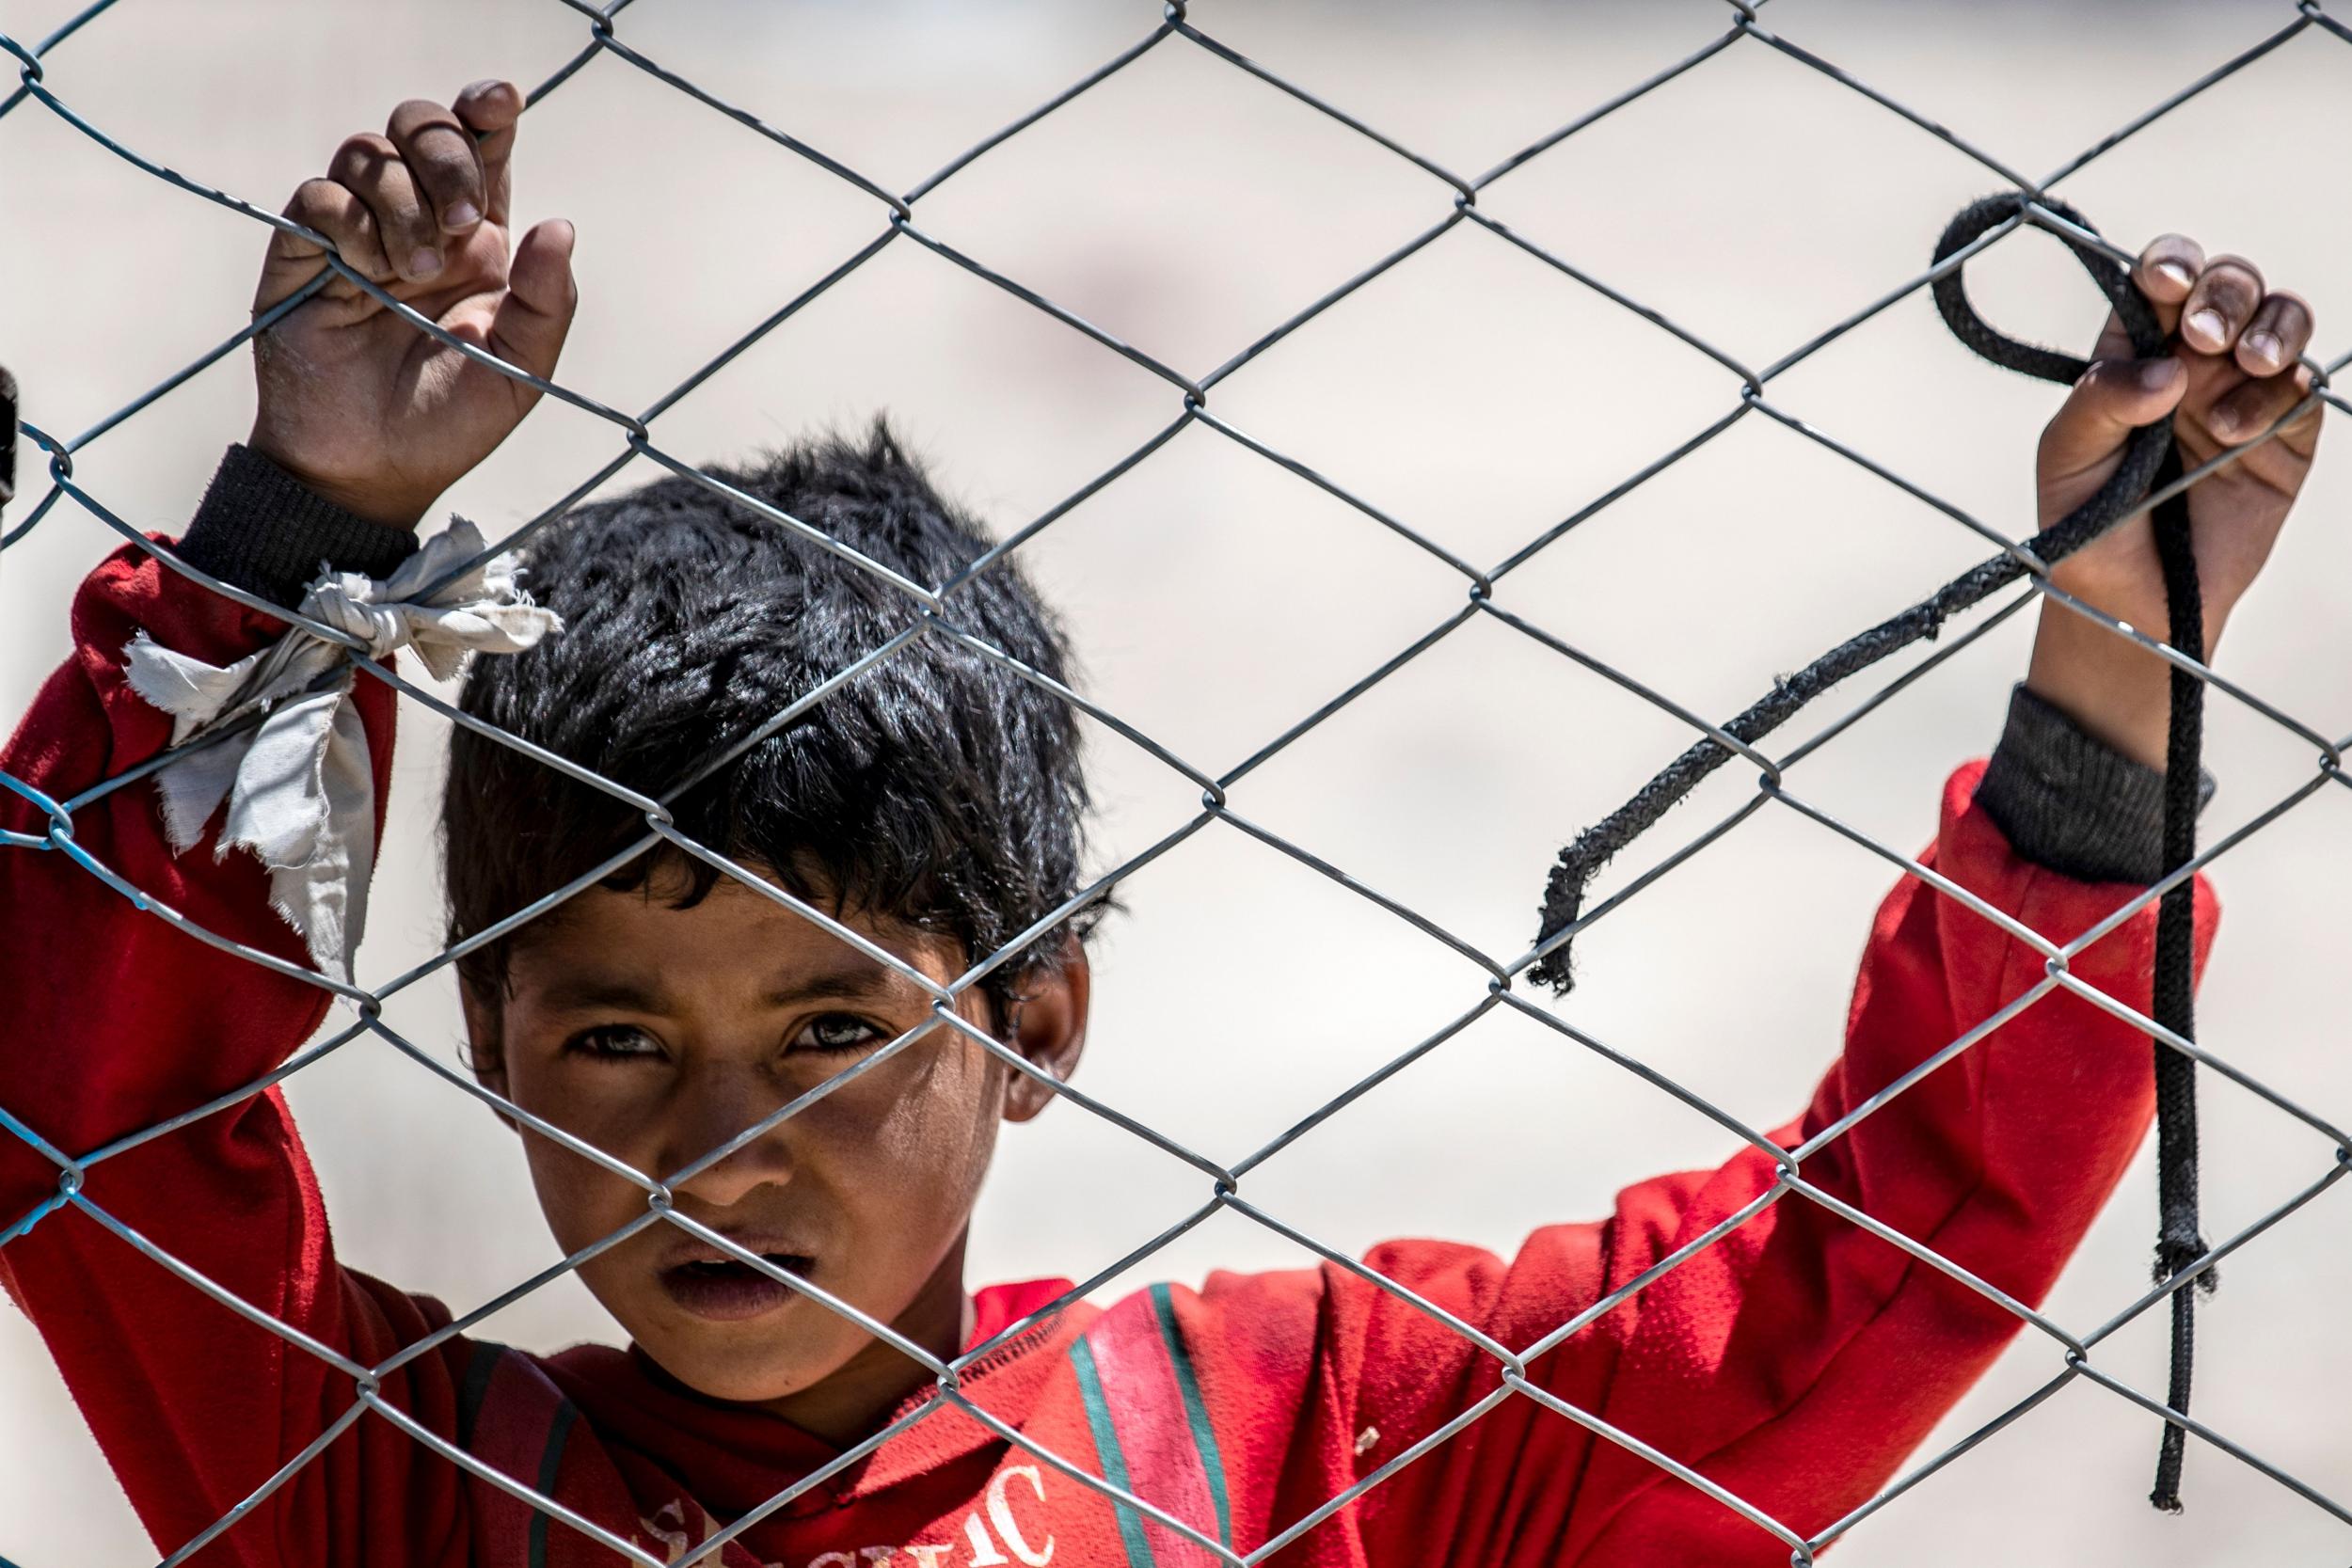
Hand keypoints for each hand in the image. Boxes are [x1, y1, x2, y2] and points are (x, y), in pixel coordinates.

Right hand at [247, 80, 577, 530]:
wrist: (370, 469)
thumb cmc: (449, 423)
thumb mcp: (520, 371)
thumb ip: (546, 300)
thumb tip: (558, 225)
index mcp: (476, 241)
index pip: (481, 147)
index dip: (487, 110)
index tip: (500, 102)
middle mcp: (417, 223)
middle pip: (420, 127)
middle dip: (446, 156)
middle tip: (461, 226)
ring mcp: (357, 233)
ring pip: (368, 151)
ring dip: (401, 202)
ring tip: (411, 273)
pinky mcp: (305, 251)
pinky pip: (321, 195)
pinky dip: (349, 223)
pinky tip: (364, 274)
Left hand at [2024, 235, 2319, 769]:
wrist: (2134, 606)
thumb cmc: (2087, 529)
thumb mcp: (2067, 460)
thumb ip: (2100, 403)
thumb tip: (2165, 368)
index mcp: (2133, 354)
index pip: (2161, 282)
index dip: (2173, 264)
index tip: (2170, 283)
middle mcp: (2194, 363)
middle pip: (2230, 285)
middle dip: (2226, 291)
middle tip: (2205, 337)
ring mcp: (2244, 394)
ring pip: (2281, 320)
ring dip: (2271, 326)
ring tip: (2245, 364)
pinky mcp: (2286, 436)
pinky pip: (2305, 387)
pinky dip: (2285, 388)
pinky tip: (2239, 428)